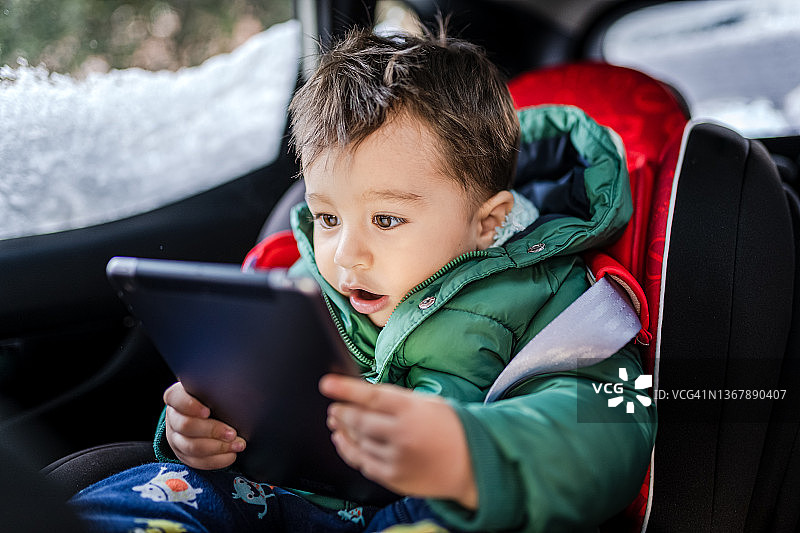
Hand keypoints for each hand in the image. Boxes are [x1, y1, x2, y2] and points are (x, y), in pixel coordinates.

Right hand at [163, 381, 245, 469]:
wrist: (206, 414)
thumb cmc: (213, 398)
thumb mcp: (213, 389)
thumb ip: (219, 387)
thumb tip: (243, 386)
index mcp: (177, 397)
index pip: (176, 398)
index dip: (190, 406)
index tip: (208, 411)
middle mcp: (173, 418)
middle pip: (186, 426)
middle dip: (212, 431)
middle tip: (232, 433)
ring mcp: (176, 438)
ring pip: (191, 447)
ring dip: (217, 447)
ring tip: (237, 445)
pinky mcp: (183, 454)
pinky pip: (197, 462)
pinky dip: (216, 460)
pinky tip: (231, 455)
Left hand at [319, 374, 476, 508]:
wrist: (472, 464)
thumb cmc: (451, 429)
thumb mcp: (428, 403)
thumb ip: (396, 399)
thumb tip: (363, 393)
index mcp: (412, 410)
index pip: (371, 396)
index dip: (345, 389)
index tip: (326, 384)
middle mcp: (402, 435)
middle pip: (359, 421)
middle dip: (341, 412)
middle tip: (334, 407)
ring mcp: (396, 458)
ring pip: (358, 442)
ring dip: (343, 430)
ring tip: (337, 421)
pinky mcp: (393, 477)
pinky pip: (362, 463)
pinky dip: (348, 450)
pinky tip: (343, 441)